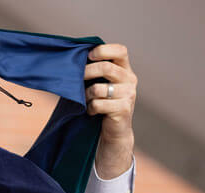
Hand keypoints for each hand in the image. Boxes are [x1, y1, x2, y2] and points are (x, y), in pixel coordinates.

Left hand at [83, 43, 136, 178]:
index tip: (88, 56)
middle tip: (77, 79)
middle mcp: (130, 80)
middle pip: (106, 68)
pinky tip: (90, 111)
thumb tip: (74, 57)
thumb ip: (96, 71)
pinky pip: (98, 104)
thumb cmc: (104, 104)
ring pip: (98, 88)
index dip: (103, 50)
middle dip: (87, 72)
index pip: (120, 50)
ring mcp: (129, 94)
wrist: (115, 131)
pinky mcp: (123, 109)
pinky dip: (90, 108)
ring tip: (85, 100)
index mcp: (125, 70)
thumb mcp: (103, 84)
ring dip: (86, 95)